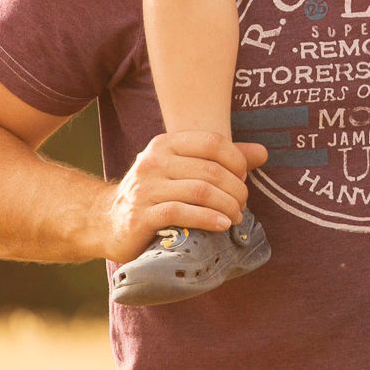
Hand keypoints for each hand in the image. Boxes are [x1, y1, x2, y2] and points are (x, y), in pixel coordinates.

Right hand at [99, 129, 269, 263]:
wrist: (107, 222)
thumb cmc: (154, 195)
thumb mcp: (183, 171)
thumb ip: (221, 160)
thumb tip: (263, 153)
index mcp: (165, 144)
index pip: (212, 142)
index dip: (236, 160)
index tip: (244, 179)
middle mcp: (153, 162)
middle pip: (210, 170)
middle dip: (235, 189)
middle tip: (243, 204)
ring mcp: (145, 189)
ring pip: (200, 192)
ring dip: (227, 207)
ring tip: (236, 217)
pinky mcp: (141, 216)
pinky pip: (182, 214)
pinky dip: (209, 220)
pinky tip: (222, 226)